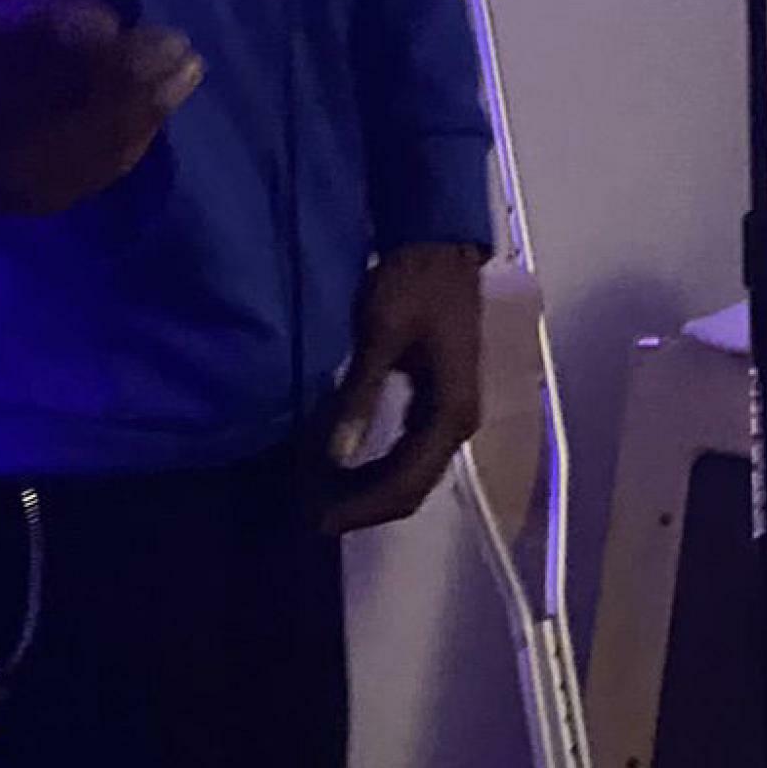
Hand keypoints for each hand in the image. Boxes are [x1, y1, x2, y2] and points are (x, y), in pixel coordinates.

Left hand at [322, 243, 486, 533]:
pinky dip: (375, 464)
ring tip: (317, 495)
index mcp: (451, 413)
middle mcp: (459, 424)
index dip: (361, 508)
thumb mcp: (381, 334)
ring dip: (367, 488)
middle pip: (411, 487)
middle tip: (307, 514)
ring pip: (411, 472)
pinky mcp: (439, 402)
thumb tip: (337, 457)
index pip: (406, 483)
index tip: (316, 520)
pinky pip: (408, 450)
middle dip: (361, 505)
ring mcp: (451, 414)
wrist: (443, 247)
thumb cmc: (413, 284)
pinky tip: (340, 463)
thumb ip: (360, 395)